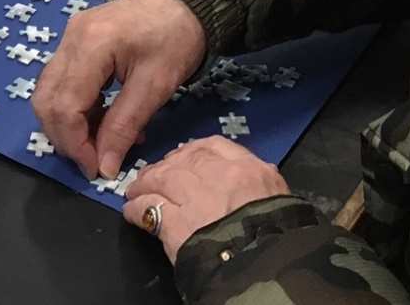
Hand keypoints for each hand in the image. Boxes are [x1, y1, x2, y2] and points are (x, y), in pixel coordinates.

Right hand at [33, 0, 205, 179]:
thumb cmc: (176, 37)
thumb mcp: (155, 86)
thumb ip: (124, 127)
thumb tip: (103, 168)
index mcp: (90, 45)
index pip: (64, 106)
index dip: (75, 144)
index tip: (96, 169)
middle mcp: (70, 39)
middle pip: (46, 100)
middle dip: (65, 138)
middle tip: (95, 160)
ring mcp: (69, 37)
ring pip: (49, 92)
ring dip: (69, 124)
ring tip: (102, 141)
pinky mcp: (75, 40)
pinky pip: (63, 81)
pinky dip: (76, 107)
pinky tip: (103, 118)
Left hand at [122, 137, 290, 264]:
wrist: (266, 264)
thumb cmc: (278, 232)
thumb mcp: (278, 196)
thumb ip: (261, 180)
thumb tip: (255, 174)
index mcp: (246, 168)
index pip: (213, 146)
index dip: (192, 151)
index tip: (183, 157)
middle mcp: (216, 175)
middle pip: (182, 161)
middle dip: (165, 167)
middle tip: (153, 174)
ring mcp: (193, 196)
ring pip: (160, 179)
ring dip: (144, 185)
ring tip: (135, 192)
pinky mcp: (175, 223)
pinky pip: (147, 209)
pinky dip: (136, 209)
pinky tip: (131, 212)